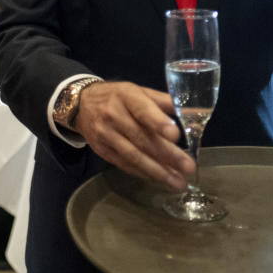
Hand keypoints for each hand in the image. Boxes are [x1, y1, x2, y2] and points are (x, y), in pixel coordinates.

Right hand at [73, 81, 191, 189]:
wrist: (81, 104)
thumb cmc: (117, 96)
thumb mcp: (138, 90)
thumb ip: (162, 101)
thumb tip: (191, 111)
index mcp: (126, 96)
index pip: (143, 110)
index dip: (158, 123)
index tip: (176, 135)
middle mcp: (113, 116)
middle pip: (142, 138)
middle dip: (167, 155)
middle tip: (188, 167)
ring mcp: (106, 135)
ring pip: (133, 156)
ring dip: (158, 171)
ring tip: (178, 182)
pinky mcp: (102, 151)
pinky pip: (125, 165)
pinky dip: (143, 173)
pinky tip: (159, 179)